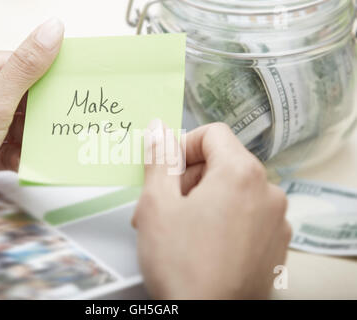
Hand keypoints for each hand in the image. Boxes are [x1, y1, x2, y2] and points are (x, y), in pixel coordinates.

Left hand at [0, 18, 63, 227]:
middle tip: (63, 119)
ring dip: (33, 137)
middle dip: (40, 113)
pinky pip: (11, 146)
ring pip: (19, 124)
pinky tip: (29, 162)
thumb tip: (52, 31)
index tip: (71, 86)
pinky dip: (22, 155)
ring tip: (48, 144)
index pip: (18, 64)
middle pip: (22, 96)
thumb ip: (27, 67)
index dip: (46, 77)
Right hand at [133, 121, 290, 298]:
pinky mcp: (275, 246)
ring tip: (177, 229)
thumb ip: (159, 159)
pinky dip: (223, 220)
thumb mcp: (157, 204)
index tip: (167, 170)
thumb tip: (159, 130)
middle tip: (163, 205)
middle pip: (223, 163)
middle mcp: (268, 193)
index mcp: (242, 174)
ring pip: (233, 192)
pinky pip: (247, 217)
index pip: (212, 134)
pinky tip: (200, 244)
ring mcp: (276, 222)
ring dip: (202, 201)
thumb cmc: (182, 266)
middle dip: (188, 178)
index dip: (183, 146)